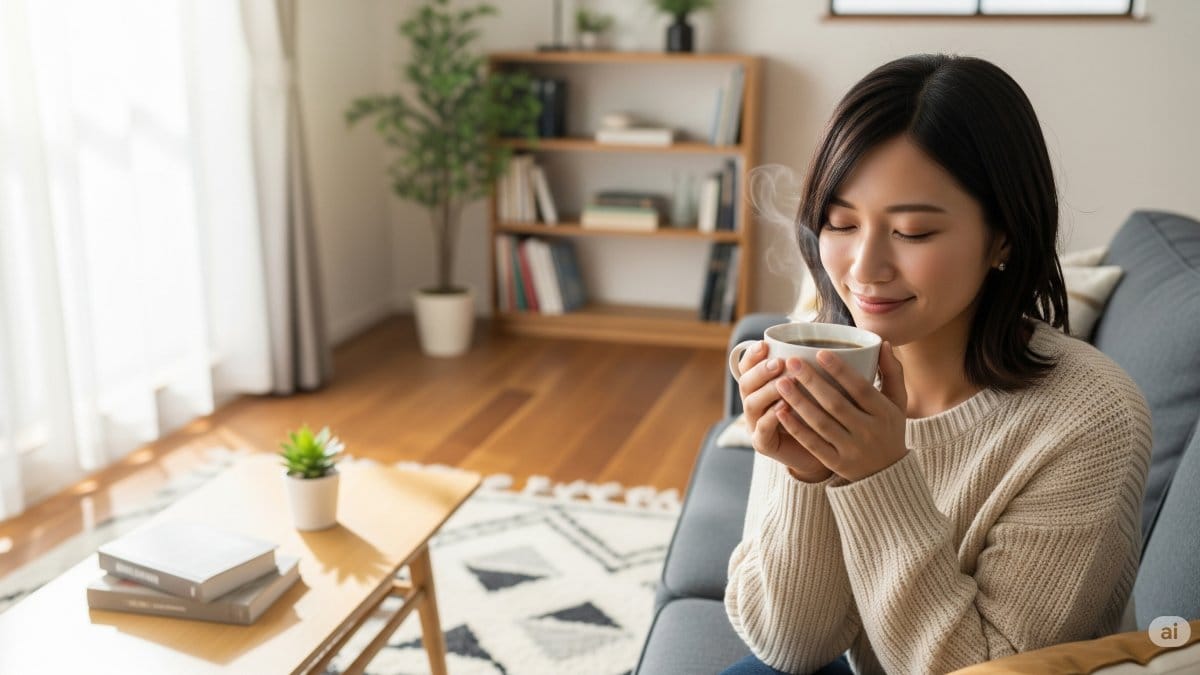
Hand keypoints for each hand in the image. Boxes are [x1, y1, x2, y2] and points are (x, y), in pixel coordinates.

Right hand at [734, 341, 833, 481]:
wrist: (826, 449)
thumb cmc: (823, 412)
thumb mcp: (819, 385)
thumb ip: (816, 366)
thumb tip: (828, 340)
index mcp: (761, 385)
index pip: (747, 366)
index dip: (752, 355)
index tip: (766, 344)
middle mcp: (754, 403)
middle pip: (745, 383)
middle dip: (761, 371)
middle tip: (780, 363)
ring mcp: (755, 424)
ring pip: (751, 404)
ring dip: (767, 391)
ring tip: (786, 383)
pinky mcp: (763, 444)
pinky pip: (762, 429)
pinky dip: (771, 417)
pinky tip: (784, 407)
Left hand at [772, 342, 908, 482]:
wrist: (888, 474)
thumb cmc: (889, 428)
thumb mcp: (897, 402)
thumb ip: (892, 373)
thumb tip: (884, 343)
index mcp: (884, 413)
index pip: (860, 388)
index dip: (841, 370)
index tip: (820, 352)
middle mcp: (868, 431)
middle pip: (836, 404)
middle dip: (812, 382)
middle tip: (791, 362)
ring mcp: (852, 449)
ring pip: (821, 423)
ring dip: (799, 402)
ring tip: (781, 382)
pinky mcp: (836, 463)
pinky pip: (813, 444)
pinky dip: (796, 428)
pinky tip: (780, 411)